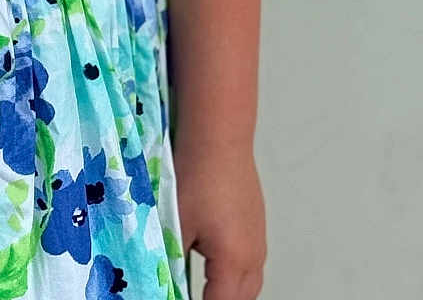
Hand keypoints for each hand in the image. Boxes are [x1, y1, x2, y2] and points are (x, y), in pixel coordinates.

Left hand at [174, 142, 265, 299]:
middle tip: (191, 294)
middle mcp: (253, 254)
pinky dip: (233, 270)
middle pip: (241, 299)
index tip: (179, 297)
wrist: (218, 137)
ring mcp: (257, 237)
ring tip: (202, 288)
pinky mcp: (254, 222)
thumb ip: (172, 259)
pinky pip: (250, 260)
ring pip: (248, 281)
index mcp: (235, 261)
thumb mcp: (176, 224)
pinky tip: (212, 259)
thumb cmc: (197, 175)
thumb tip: (165, 278)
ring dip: (228, 289)